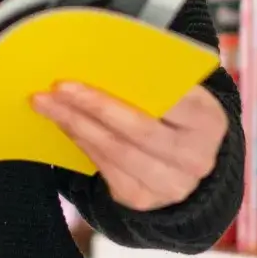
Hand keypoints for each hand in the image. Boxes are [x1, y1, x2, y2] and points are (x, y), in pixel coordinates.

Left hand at [31, 83, 226, 211]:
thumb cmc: (176, 117)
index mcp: (209, 120)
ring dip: (76, 124)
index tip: (98, 65)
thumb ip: (155, 80)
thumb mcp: (181, 97)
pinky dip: (80, 142)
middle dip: (94, 105)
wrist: (187, 167)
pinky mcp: (142, 200)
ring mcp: (169, 184)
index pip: (175, 99)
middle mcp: (195, 157)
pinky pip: (104, 168)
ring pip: (115, 151)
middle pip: (138, 128)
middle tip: (58, 86)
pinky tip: (63, 122)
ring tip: (46, 103)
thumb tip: (102, 58)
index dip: (138, 84)